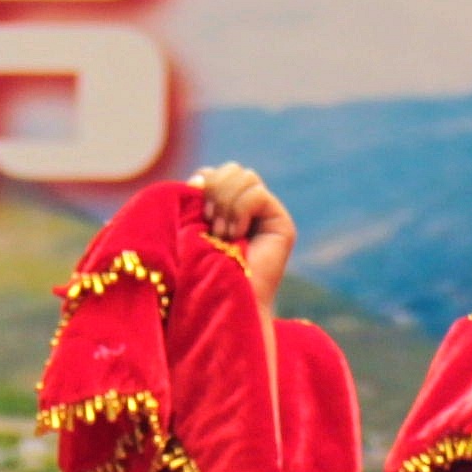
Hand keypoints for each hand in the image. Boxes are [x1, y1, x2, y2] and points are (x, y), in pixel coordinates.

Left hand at [195, 162, 298, 310]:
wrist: (221, 302)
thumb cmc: (199, 272)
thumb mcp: (190, 227)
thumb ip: (198, 197)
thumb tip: (201, 176)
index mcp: (224, 208)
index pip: (215, 173)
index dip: (204, 183)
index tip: (195, 209)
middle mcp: (249, 210)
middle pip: (233, 169)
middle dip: (216, 190)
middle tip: (210, 224)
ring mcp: (267, 215)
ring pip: (246, 176)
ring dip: (227, 204)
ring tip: (222, 234)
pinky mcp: (281, 224)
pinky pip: (257, 193)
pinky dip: (240, 211)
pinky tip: (236, 235)